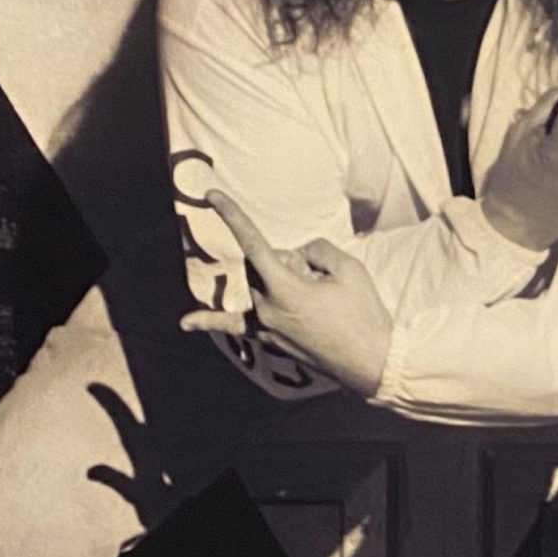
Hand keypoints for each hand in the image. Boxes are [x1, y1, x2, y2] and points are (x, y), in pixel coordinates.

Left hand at [182, 192, 391, 396]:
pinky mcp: (269, 340)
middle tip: (319, 279)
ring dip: (277, 280)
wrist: (372, 361)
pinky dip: (209, 322)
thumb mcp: (347, 268)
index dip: (232, 216)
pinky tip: (185, 323)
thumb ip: (316, 250)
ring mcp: (265, 328)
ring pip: (256, 287)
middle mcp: (267, 309)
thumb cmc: (362, 314)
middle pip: (260, 266)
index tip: (212, 195)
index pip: (253, 243)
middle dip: (286, 261)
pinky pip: (235, 327)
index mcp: (284, 289)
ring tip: (315, 299)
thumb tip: (299, 258)